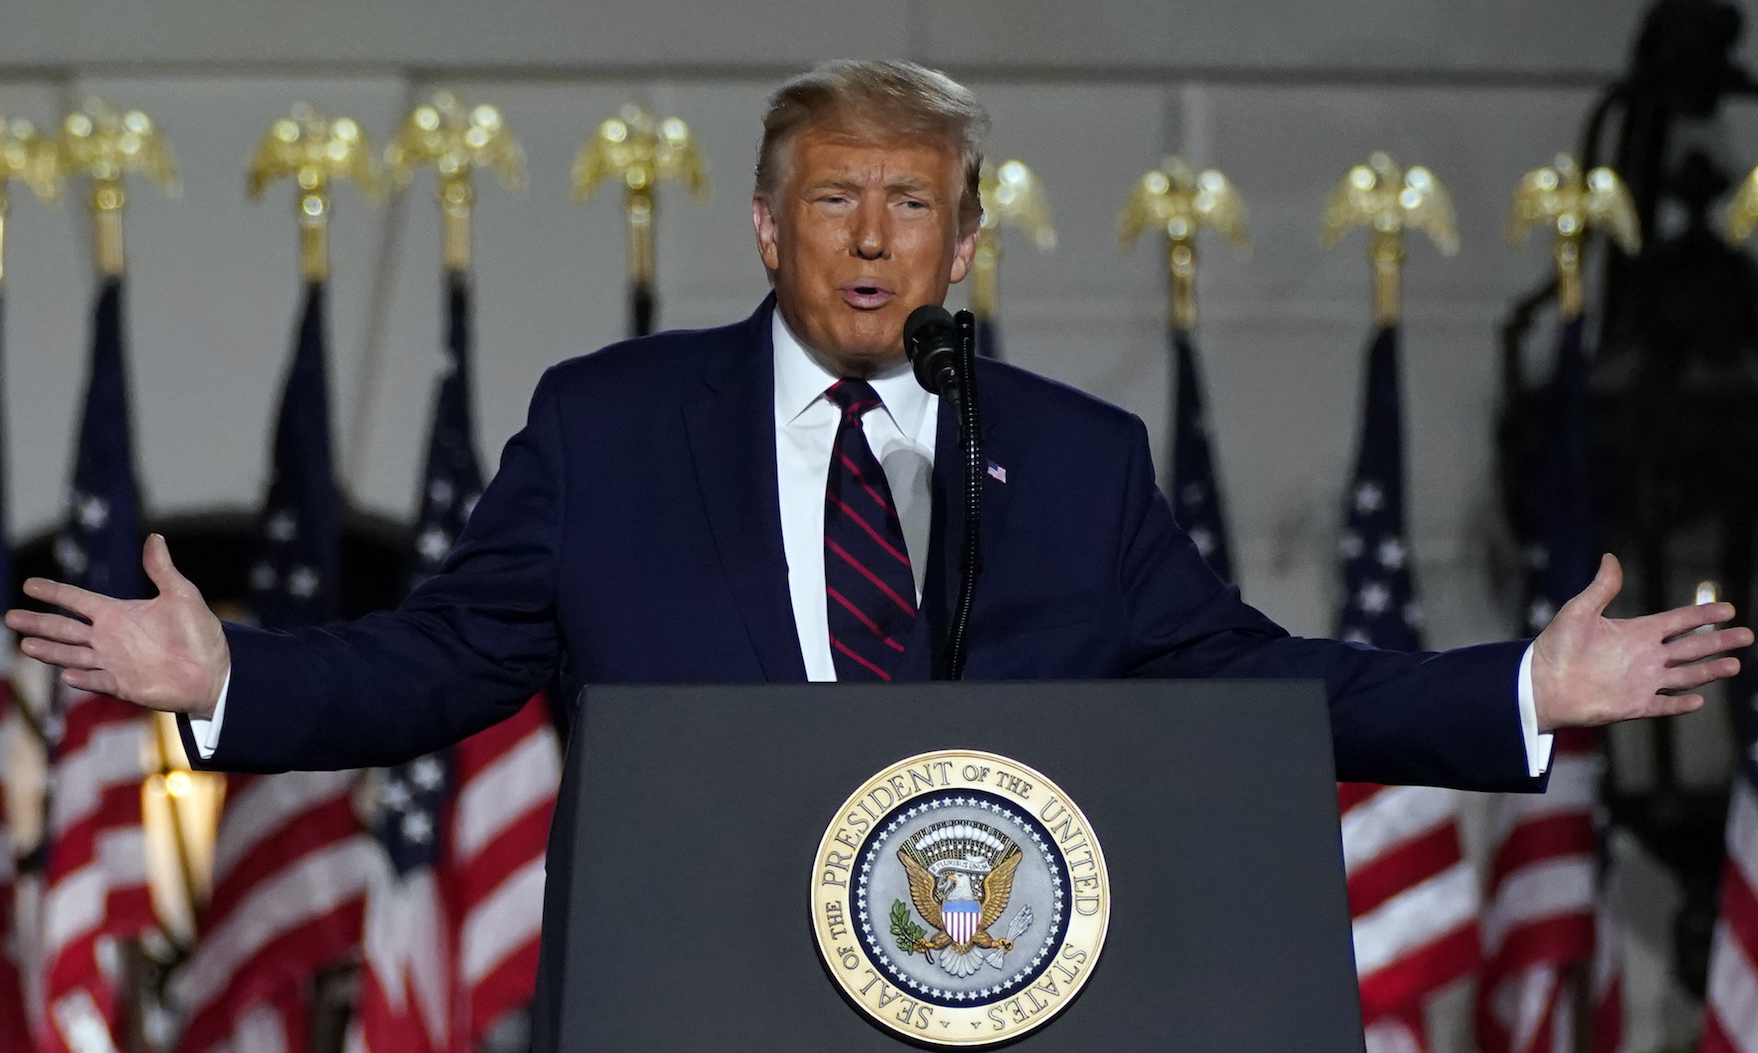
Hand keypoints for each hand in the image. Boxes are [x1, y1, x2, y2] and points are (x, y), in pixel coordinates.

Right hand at [4, 534, 229, 719]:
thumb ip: (162, 570)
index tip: (29, 584)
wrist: (215, 670)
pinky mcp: (123, 685)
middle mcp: (110, 638)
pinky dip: (81, 677)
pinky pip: (96, 680)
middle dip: (38, 622)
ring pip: (72, 654)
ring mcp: (114, 662)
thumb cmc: (201, 632)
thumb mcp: (182, 595)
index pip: (78, 600)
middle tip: (10, 617)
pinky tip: (64, 674)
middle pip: (65, 628)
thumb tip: (154, 537)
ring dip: (50, 650)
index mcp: (119, 614)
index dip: (54, 592)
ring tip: (25, 644)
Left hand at [1532, 553, 1751, 730]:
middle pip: (1691, 648)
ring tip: (1735, 665)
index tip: (1728, 609)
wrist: (1540, 683)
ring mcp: (1641, 682)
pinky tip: (1700, 701)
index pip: (1677, 621)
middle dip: (1719, 641)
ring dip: (1709, 671)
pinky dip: (1679, 704)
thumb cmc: (1556, 646)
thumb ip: (1601, 588)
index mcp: (1635, 633)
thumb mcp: (1578, 611)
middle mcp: (1644, 657)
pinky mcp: (1633, 705)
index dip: (1702, 615)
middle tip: (1746, 635)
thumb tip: (1610, 557)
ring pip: (1684, 676)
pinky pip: (1662, 705)